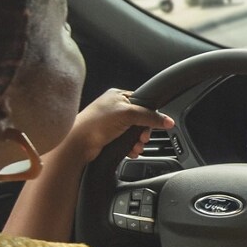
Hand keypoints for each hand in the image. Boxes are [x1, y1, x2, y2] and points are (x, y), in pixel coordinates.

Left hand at [56, 89, 174, 163]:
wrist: (78, 144)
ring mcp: (111, 124)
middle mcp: (114, 108)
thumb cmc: (96, 123)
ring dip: (138, 141)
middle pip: (140, 119)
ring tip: (136, 146)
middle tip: (143, 137)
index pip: (142, 102)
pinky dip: (131, 147)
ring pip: (134, 133)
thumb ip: (150, 117)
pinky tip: (130, 151)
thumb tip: (168, 121)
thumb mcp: (128, 114)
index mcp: (117, 96)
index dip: (150, 114)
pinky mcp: (109, 137)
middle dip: (143, 131)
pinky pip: (127, 142)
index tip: (154, 124)